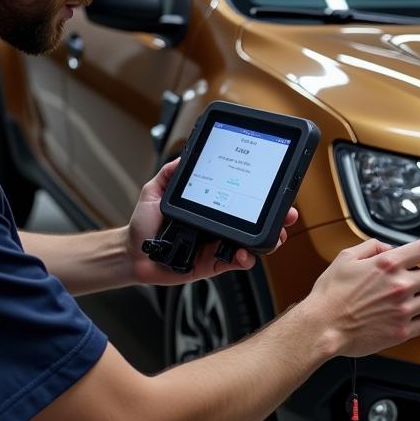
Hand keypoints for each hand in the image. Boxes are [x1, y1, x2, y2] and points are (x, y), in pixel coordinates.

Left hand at [127, 158, 297, 286]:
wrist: (131, 252)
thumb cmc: (144, 223)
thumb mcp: (156, 190)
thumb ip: (171, 173)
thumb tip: (185, 155)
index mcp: (210, 208)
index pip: (240, 201)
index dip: (259, 199)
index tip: (275, 191)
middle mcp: (217, 227)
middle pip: (252, 224)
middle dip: (275, 221)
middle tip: (288, 215)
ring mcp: (215, 247)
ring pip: (249, 245)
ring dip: (267, 242)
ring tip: (275, 237)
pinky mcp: (210, 265)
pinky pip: (232, 263)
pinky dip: (243, 260)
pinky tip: (245, 254)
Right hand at [305, 237, 419, 357]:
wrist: (323, 326)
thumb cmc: (331, 294)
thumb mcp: (345, 258)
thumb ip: (371, 247)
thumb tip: (388, 247)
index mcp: (387, 264)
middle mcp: (400, 286)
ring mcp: (403, 310)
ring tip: (417, 295)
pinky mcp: (402, 331)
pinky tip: (409, 313)